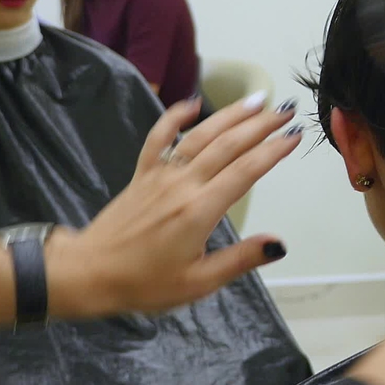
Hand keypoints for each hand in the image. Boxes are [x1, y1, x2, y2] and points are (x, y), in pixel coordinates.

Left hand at [44, 94, 303, 317]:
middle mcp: (183, 185)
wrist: (89, 272)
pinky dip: (175, 117)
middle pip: (228, 145)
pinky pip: (159, 138)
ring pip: (200, 136)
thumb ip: (241, 259)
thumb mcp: (199, 282)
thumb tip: (279, 244)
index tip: (294, 136)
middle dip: (260, 126)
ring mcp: (161, 175)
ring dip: (230, 115)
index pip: (246, 172)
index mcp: (200, 211)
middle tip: (286, 111)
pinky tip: (193, 103)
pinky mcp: (142, 174)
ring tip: (256, 100)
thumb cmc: (144, 283)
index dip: (273, 151)